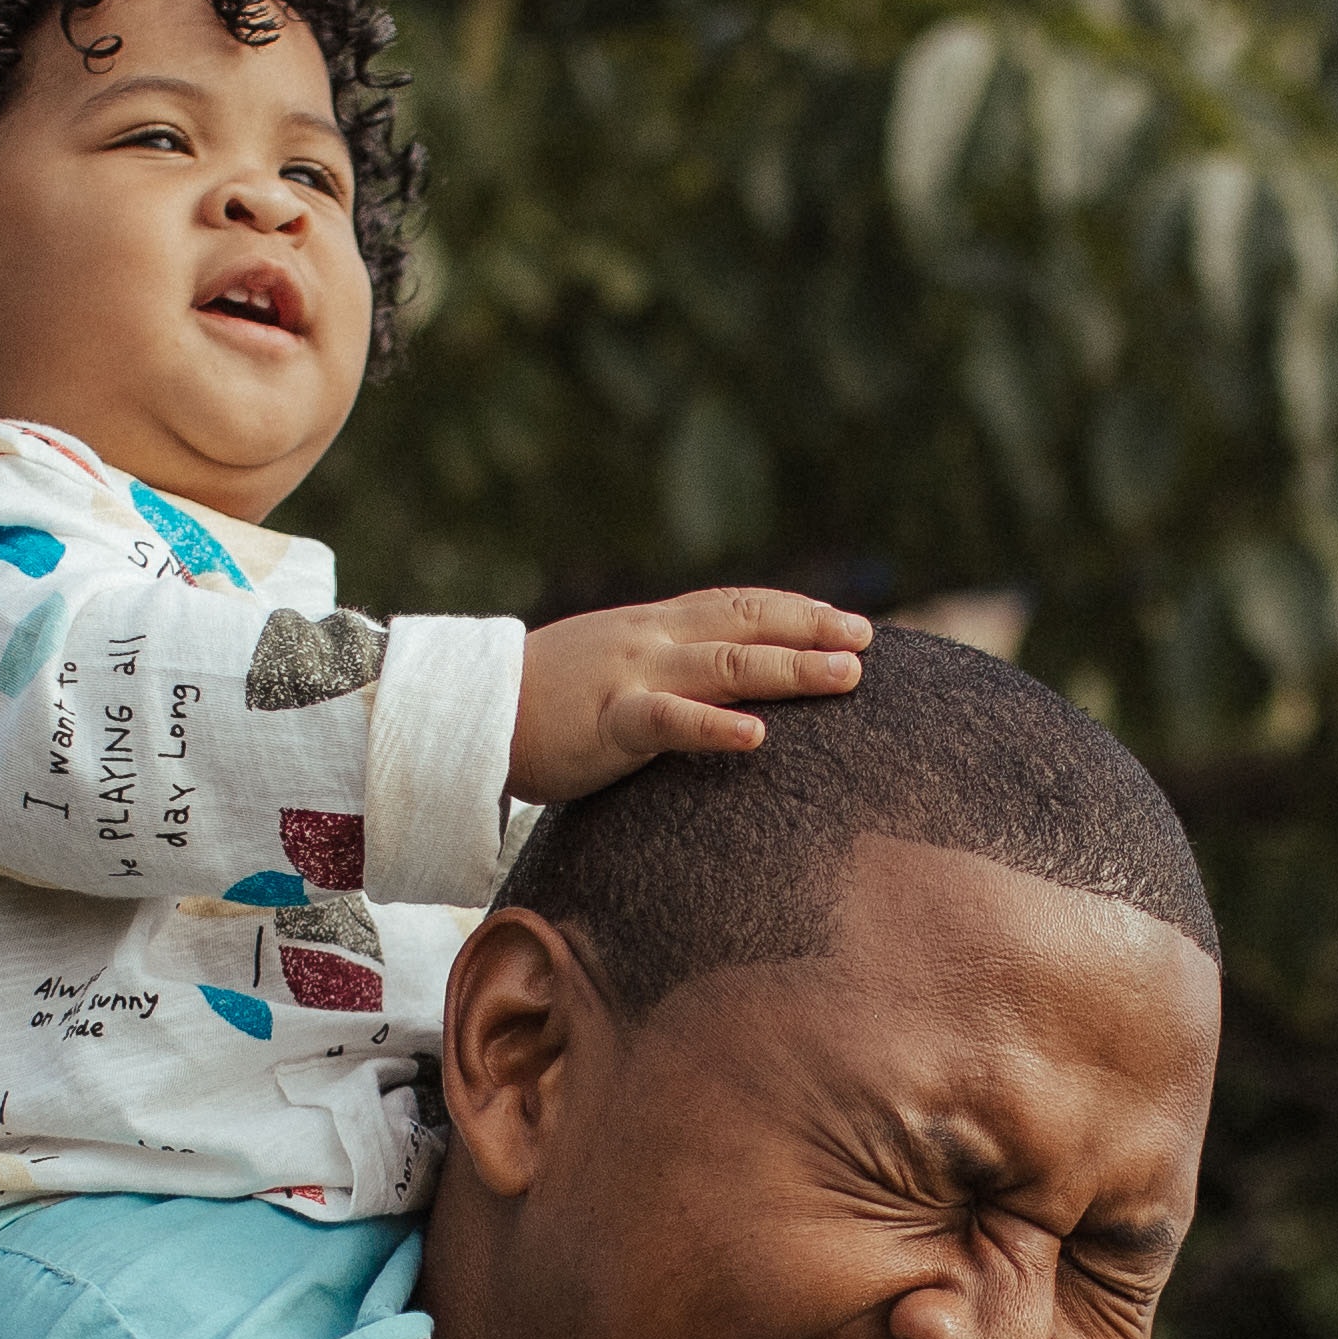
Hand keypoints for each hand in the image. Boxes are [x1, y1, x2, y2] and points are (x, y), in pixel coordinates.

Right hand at [510, 587, 871, 801]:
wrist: (469, 710)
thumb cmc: (542, 699)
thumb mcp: (610, 665)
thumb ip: (662, 668)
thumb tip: (715, 687)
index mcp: (654, 626)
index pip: (737, 604)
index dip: (795, 609)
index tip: (847, 621)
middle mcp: (653, 640)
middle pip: (746, 623)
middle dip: (811, 630)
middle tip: (867, 643)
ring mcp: (633, 675)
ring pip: (726, 664)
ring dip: (791, 667)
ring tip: (845, 676)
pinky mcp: (608, 719)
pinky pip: (670, 720)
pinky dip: (716, 725)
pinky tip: (758, 735)